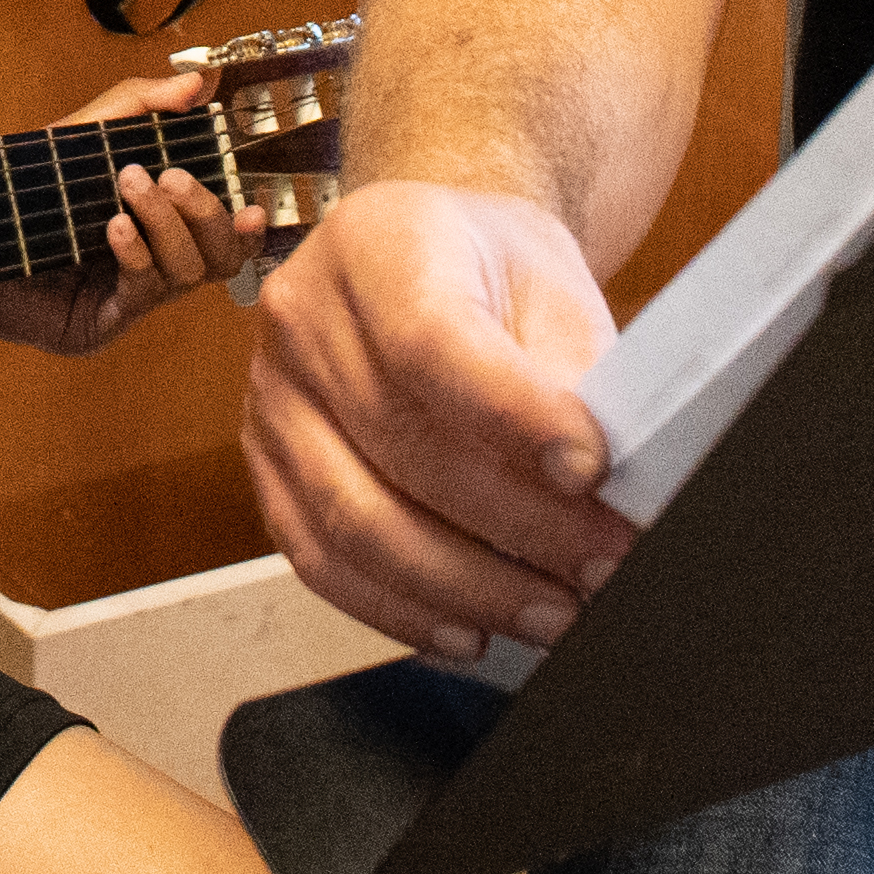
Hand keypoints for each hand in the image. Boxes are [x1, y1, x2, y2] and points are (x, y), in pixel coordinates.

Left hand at [0, 68, 252, 356]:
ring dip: (168, 227)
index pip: (225, 237)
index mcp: (158, 229)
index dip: (249, 227)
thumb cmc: (17, 186)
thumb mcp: (80, 135)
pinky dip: (137, 253)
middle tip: (170, 177)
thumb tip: (197, 83)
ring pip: (188, 276)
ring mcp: (125, 301)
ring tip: (130, 188)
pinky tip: (113, 228)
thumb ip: (138, 105)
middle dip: (205, 215)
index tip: (254, 204)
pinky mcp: (97, 326)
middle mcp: (151, 267)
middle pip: (220, 260)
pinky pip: (142, 295)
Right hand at [242, 180, 629, 661]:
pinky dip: (401, 610)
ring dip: (466, 586)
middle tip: (604, 563)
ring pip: (357, 519)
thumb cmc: (490, 272)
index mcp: (377, 243)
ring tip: (553, 612)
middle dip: (517, 524)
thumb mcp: (549, 284)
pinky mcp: (267, 469)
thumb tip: (605, 480)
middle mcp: (304, 317)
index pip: (431, 341)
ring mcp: (273, 398)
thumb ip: (573, 372)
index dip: (512, 415)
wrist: (421, 261)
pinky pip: (321, 560)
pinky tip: (470, 629)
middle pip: (401, 442)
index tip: (591, 470)